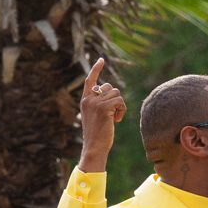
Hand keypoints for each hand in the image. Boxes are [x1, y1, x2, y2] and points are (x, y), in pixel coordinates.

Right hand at [73, 58, 122, 172]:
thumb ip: (100, 104)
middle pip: (109, 87)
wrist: (94, 147)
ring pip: (116, 93)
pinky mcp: (103, 107)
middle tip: (113, 114)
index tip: (101, 60)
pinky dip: (122, 110)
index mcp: (85, 100)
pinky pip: (120, 101)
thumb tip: (112, 93)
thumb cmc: (97, 135)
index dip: (96, 69)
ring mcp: (95, 103)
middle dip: (115, 99)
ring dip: (120, 106)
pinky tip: (117, 120)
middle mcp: (88, 99)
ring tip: (114, 118)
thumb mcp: (96, 117)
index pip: (90, 80)